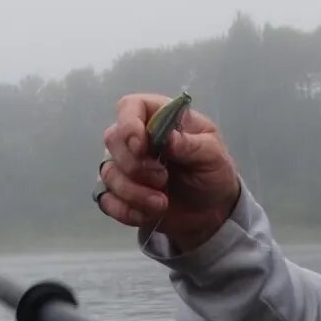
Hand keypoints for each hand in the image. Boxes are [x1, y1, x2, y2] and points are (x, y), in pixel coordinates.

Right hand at [99, 93, 240, 251]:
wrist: (211, 211)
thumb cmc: (212, 172)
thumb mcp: (213, 155)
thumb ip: (191, 145)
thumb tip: (167, 138)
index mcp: (159, 118)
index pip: (130, 106)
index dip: (129, 124)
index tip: (141, 146)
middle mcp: (136, 138)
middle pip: (113, 139)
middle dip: (135, 165)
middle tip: (163, 178)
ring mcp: (125, 166)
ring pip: (108, 173)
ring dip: (134, 192)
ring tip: (162, 202)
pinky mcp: (120, 193)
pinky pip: (107, 200)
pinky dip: (126, 210)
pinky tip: (149, 213)